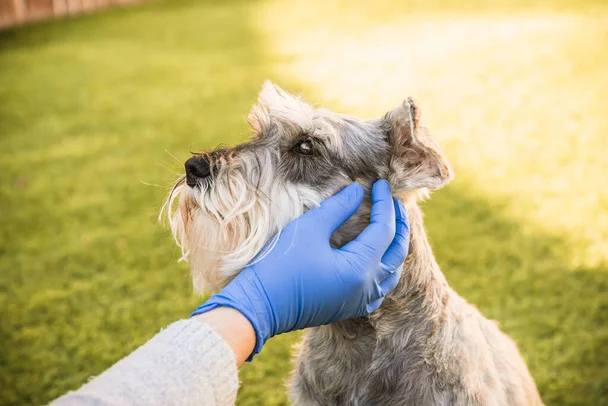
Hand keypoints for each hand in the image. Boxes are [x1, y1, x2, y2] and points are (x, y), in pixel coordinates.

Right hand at [192, 180, 409, 359]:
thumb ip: (338, 208)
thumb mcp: (309, 229)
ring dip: (395, 248)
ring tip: (390, 227)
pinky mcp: (348, 308)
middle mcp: (366, 289)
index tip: (381, 184)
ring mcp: (359, 302)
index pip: (384, 230)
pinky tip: (377, 260)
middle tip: (394, 203)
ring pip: (392, 273)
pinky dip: (384, 269)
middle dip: (399, 225)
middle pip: (397, 253)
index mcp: (360, 269)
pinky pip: (379, 289)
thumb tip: (358, 191)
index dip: (385, 204)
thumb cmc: (280, 266)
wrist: (258, 307)